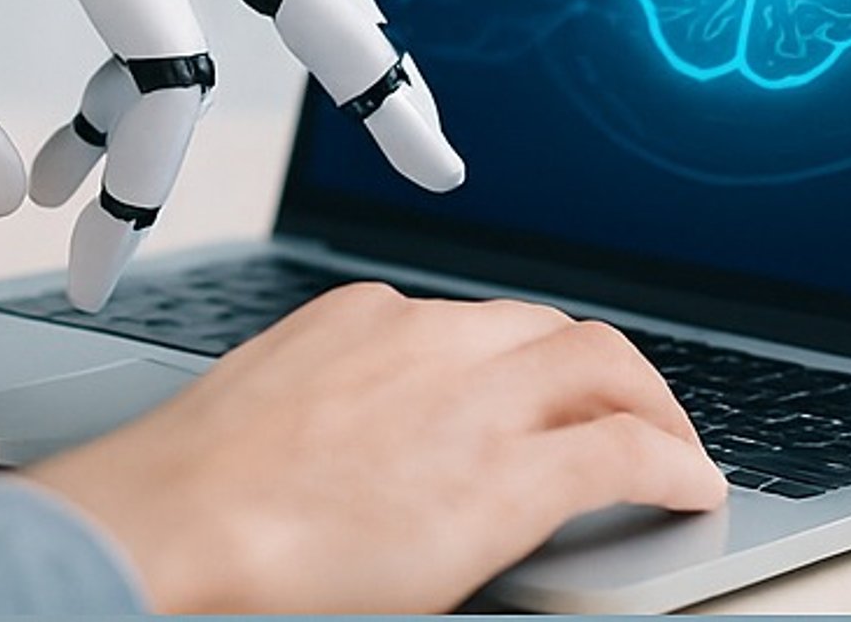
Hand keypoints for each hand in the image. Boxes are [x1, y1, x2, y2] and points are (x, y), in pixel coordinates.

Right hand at [23, 283, 727, 612]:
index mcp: (360, 319)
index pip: (471, 323)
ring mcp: (474, 399)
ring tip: (671, 445)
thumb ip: (325, 404)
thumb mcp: (257, 412)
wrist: (161, 530)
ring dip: (649, 403)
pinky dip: (672, 461)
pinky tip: (689, 486)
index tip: (531, 386)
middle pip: (549, 328)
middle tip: (623, 407)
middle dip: (598, 367)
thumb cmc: (179, 498)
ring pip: (602, 365)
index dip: (518, 358)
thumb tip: (346, 449)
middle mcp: (428, 337)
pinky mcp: (509, 473)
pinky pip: (624, 450)